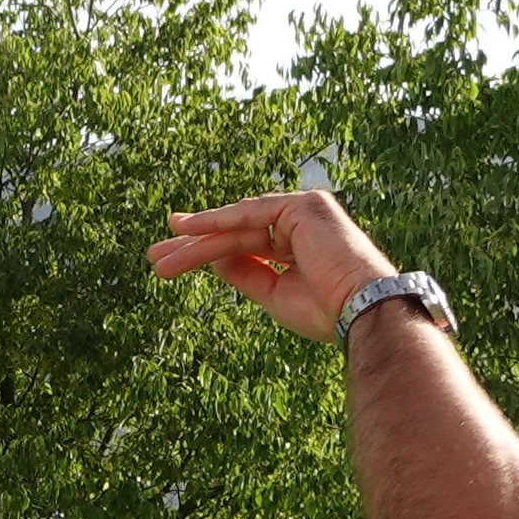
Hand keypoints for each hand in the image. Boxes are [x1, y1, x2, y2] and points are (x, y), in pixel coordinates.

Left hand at [148, 190, 395, 337]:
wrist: (363, 312)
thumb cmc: (326, 311)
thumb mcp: (273, 293)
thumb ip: (244, 273)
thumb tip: (212, 261)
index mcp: (300, 246)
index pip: (245, 245)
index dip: (207, 253)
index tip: (172, 261)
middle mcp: (302, 224)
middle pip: (236, 232)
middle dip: (193, 246)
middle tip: (155, 257)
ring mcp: (305, 211)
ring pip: (238, 227)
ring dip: (196, 243)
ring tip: (159, 258)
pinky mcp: (303, 207)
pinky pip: (249, 214)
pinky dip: (216, 220)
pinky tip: (185, 229)